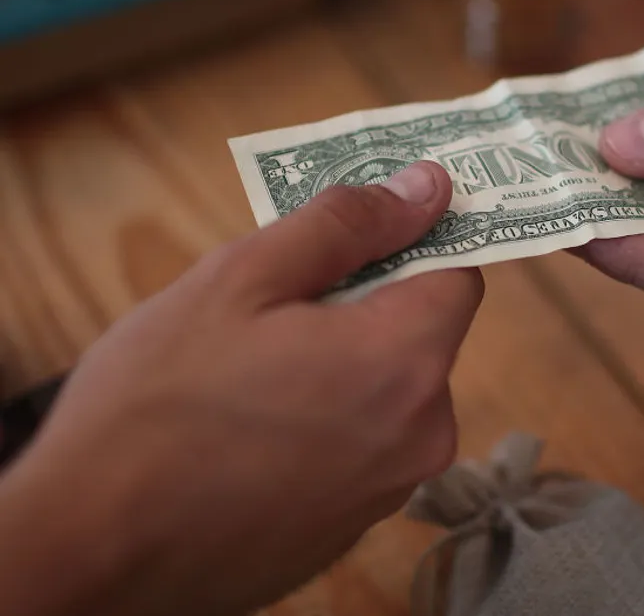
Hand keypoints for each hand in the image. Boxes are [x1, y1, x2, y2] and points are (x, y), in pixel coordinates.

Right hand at [0, 161, 482, 615]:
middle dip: (364, 310)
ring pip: (391, 395)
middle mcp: (423, 434)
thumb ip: (347, 225)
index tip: (356, 238)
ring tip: (252, 378)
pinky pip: (363, 450)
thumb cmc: (158, 401)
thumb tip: (428, 187)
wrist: (93, 547)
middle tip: (274, 313)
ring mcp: (391, 490)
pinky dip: (328, 428)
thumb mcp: (241, 279)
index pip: (457, 275)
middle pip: (422, 338)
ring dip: (344, 370)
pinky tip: (255, 434)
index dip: (411, 246)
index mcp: (407, 362)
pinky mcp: (353, 529)